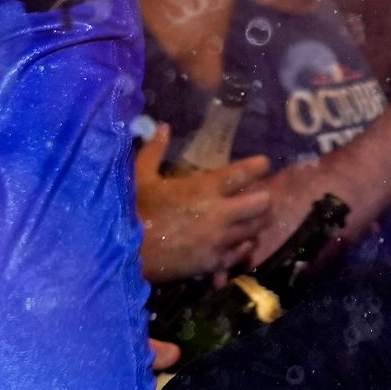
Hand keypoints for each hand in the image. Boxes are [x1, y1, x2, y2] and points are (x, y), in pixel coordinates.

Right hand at [136, 127, 274, 280]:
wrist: (125, 253)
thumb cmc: (134, 211)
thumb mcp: (141, 176)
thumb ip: (154, 151)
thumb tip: (163, 127)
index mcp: (204, 188)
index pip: (243, 173)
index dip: (259, 166)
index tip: (264, 163)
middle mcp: (219, 213)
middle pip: (262, 203)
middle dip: (264, 198)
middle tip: (259, 196)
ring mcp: (220, 239)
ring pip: (256, 229)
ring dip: (256, 223)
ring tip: (253, 219)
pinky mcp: (215, 262)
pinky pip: (242, 254)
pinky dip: (243, 247)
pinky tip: (239, 244)